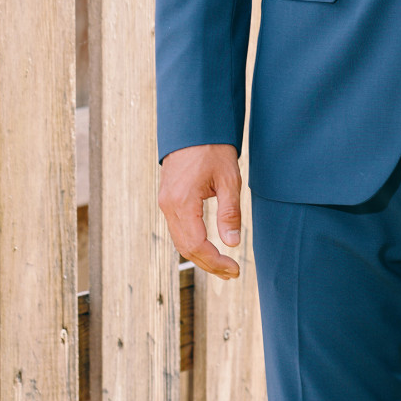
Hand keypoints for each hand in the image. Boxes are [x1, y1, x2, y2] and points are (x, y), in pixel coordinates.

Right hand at [158, 144, 242, 279]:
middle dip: (209, 265)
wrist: (193, 126)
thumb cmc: (213, 149)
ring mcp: (165, 203)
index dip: (216, 262)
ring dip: (201, 257)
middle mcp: (168, 206)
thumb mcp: (229, 180)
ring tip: (223, 267)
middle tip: (232, 273)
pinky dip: (193, 244)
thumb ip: (229, 213)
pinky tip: (209, 248)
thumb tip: (233, 244)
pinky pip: (178, 230)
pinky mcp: (168, 200)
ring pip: (180, 241)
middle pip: (186, 248)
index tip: (235, 269)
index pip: (197, 245)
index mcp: (182, 202)